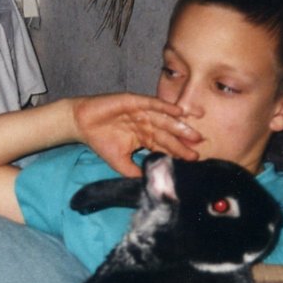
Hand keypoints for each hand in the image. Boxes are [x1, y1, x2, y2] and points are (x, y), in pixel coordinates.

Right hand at [71, 94, 200, 176]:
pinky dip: (166, 107)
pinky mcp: (134, 101)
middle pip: (169, 132)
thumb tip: (151, 181)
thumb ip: (136, 171)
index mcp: (145, 137)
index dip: (179, 151)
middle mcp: (146, 123)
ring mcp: (142, 111)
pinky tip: (179, 112)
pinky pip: (153, 104)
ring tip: (194, 130)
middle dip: (184, 138)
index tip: (194, 159)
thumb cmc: (100, 141)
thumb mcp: (120, 163)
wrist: (81, 124)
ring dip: (180, 123)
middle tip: (200, 144)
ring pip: (164, 118)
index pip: (165, 145)